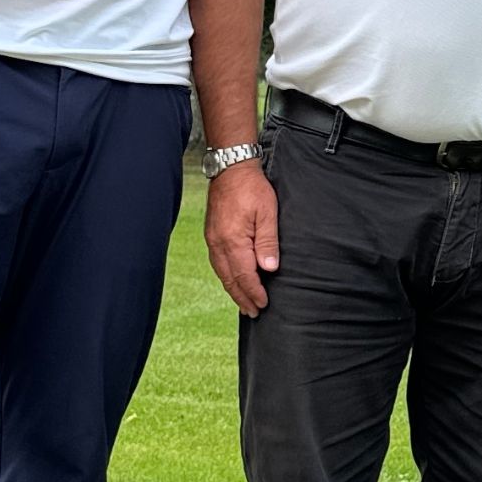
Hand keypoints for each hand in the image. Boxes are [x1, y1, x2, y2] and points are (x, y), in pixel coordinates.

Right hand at [204, 157, 279, 312]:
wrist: (230, 168)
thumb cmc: (251, 188)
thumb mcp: (267, 213)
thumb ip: (267, 242)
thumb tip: (269, 269)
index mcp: (233, 240)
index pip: (244, 275)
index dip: (254, 292)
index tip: (263, 304)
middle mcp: (218, 243)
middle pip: (230, 279)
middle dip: (242, 297)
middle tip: (254, 312)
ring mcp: (212, 239)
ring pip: (221, 273)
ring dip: (233, 290)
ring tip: (244, 303)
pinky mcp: (211, 234)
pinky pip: (217, 263)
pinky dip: (226, 276)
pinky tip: (232, 280)